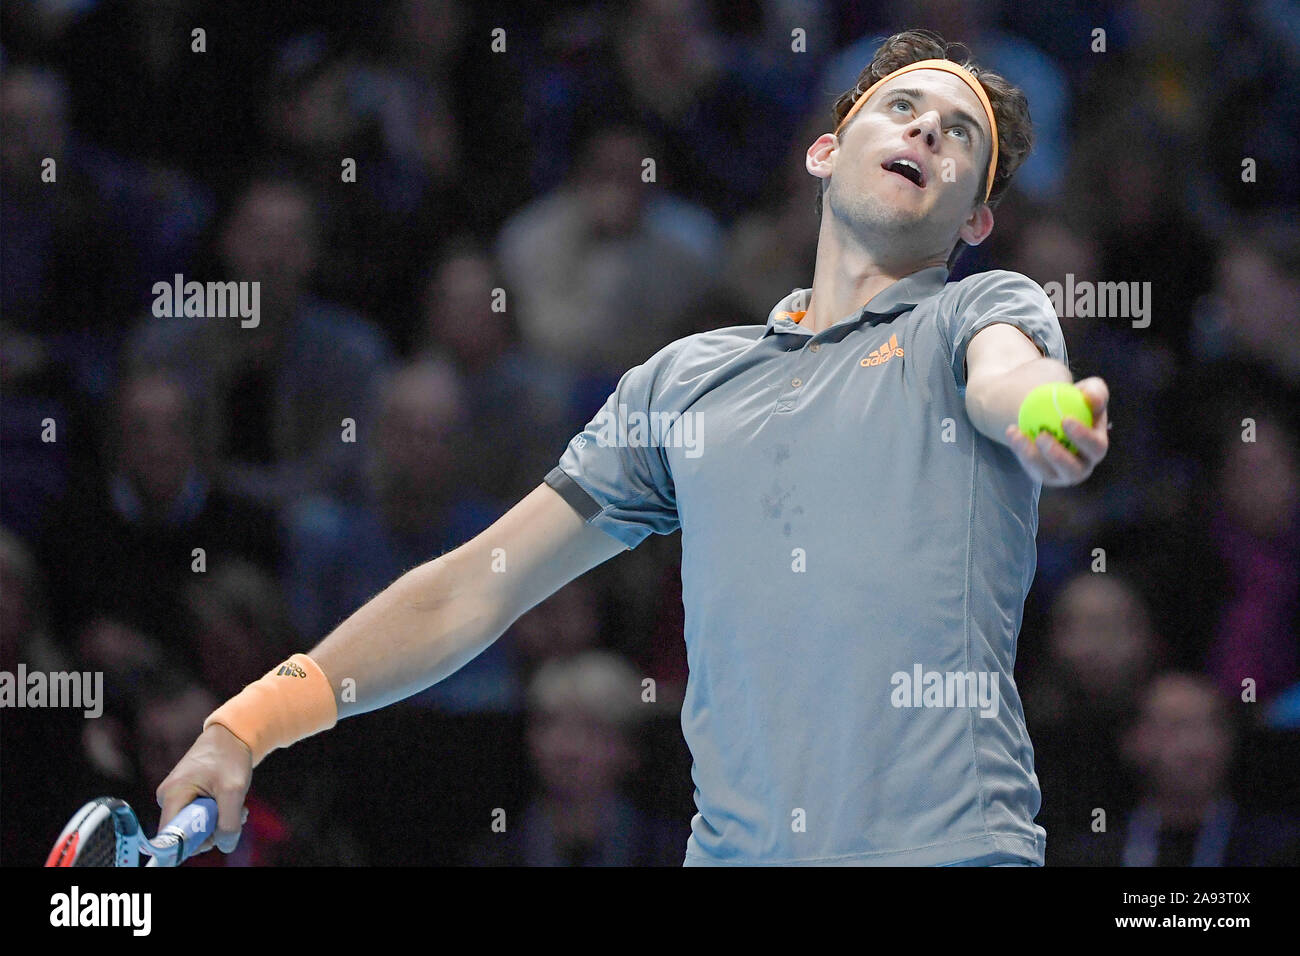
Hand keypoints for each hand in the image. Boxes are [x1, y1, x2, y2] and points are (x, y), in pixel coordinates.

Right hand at [156, 724, 252, 854]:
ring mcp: (176, 796)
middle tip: (237, 816)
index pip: (172, 836)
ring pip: (196, 825)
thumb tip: (225, 845)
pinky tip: (232, 803)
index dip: (194, 843)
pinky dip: (218, 814)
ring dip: (219, 821)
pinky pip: (199, 816)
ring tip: (239, 806)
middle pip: (186, 832)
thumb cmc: (230, 757)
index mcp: (172, 795)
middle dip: (213, 830)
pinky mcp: (186, 796)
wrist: (232, 735)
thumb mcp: (234, 790)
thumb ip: (229, 821)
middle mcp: (168, 797)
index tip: (216, 836)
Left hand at [1004, 377, 1108, 486]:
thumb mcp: (1088, 390)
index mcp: (1097, 446)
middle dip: (1058, 456)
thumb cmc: (1074, 401)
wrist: (1051, 412)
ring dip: (1032, 456)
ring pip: (1048, 473)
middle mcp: (1082, 465)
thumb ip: (1095, 392)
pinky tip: (1012, 432)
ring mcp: (1061, 474)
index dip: (1083, 437)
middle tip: (1042, 436)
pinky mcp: (1042, 474)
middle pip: (1074, 469)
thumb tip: (1090, 398)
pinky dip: (1019, 450)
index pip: (1096, 447)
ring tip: (1020, 435)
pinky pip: (1030, 467)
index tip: (1065, 419)